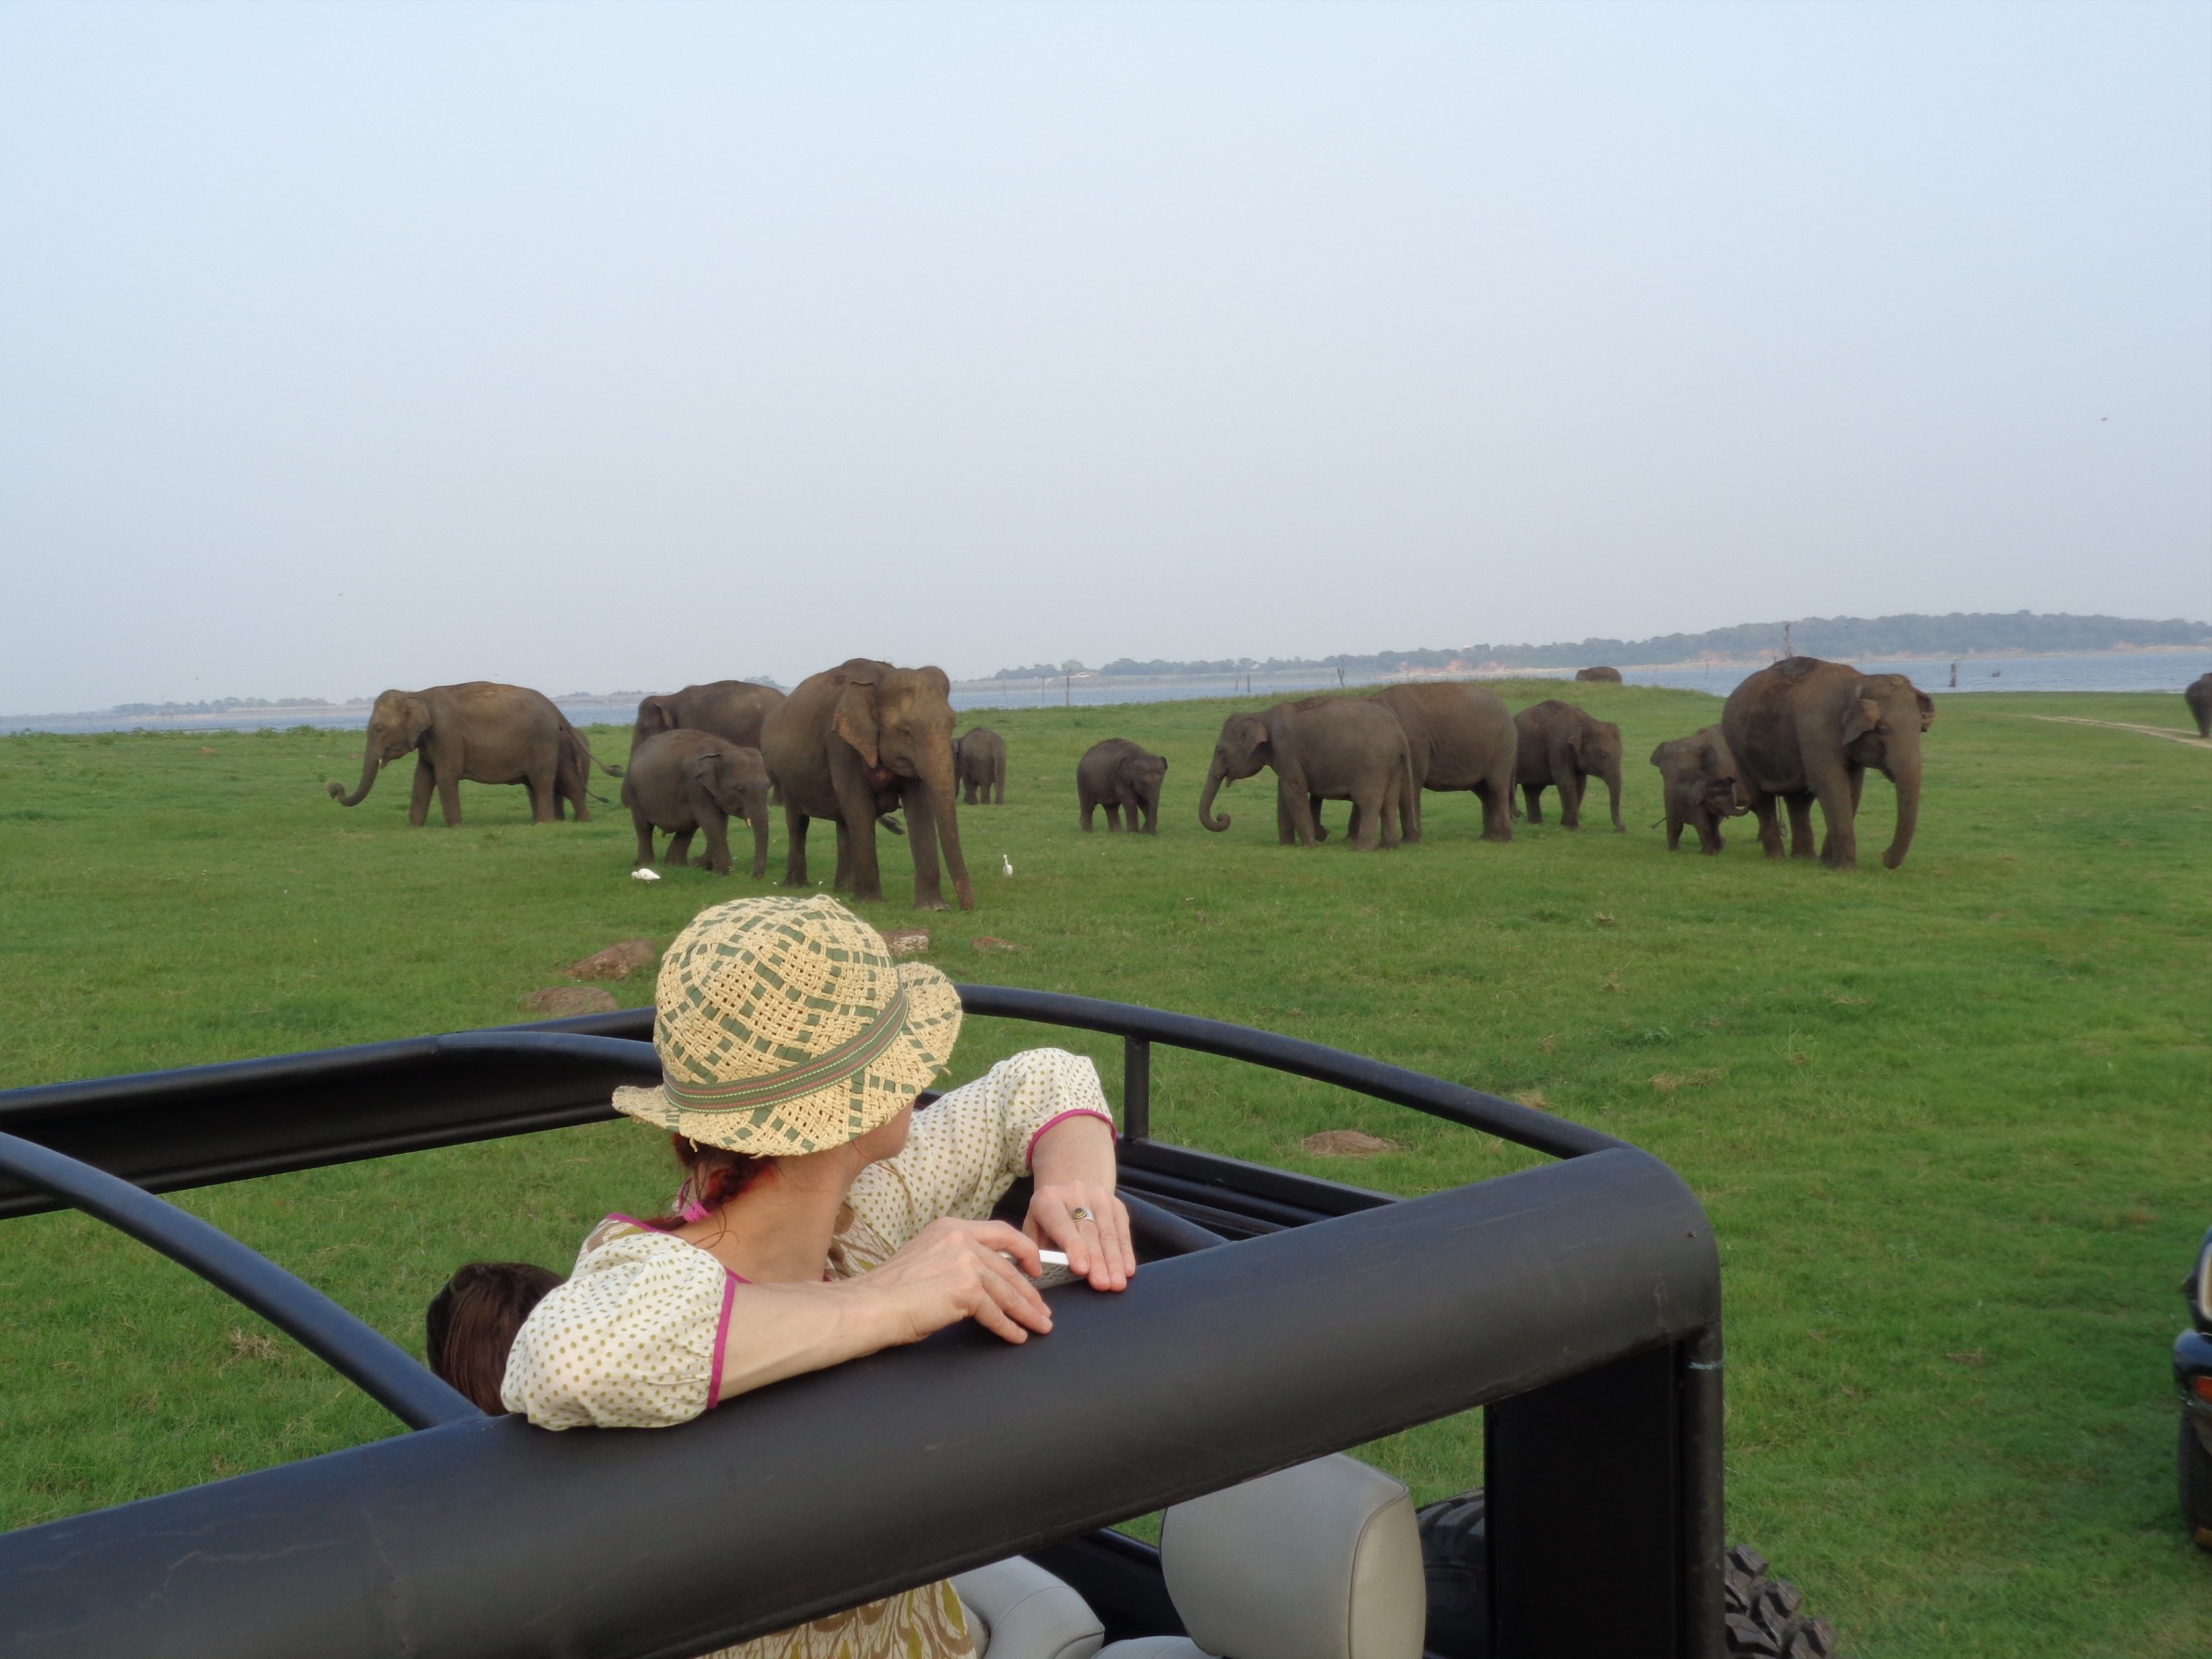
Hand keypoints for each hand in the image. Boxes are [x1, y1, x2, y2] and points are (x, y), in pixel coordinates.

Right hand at [852, 1218, 1053, 1346]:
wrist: (872, 1305)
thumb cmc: (889, 1290)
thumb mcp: (926, 1259)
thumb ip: (954, 1261)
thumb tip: (980, 1281)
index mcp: (950, 1228)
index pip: (1000, 1233)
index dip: (1023, 1251)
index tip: (1035, 1268)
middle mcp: (961, 1239)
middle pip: (1009, 1267)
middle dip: (1029, 1292)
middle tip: (1042, 1309)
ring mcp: (966, 1262)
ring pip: (1007, 1291)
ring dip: (1026, 1312)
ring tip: (1039, 1325)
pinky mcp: (967, 1288)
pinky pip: (996, 1312)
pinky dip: (1008, 1327)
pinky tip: (1016, 1336)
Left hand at [1026, 1179, 1134, 1291]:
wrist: (1067, 1190)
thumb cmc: (1046, 1221)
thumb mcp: (1034, 1230)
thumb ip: (1037, 1250)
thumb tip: (1043, 1274)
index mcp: (1047, 1200)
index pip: (1061, 1224)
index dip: (1073, 1247)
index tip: (1081, 1270)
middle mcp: (1074, 1193)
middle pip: (1088, 1231)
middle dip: (1097, 1261)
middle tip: (1102, 1285)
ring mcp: (1098, 1196)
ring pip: (1108, 1232)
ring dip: (1114, 1260)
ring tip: (1117, 1283)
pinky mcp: (1116, 1203)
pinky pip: (1123, 1230)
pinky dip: (1125, 1252)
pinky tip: (1127, 1270)